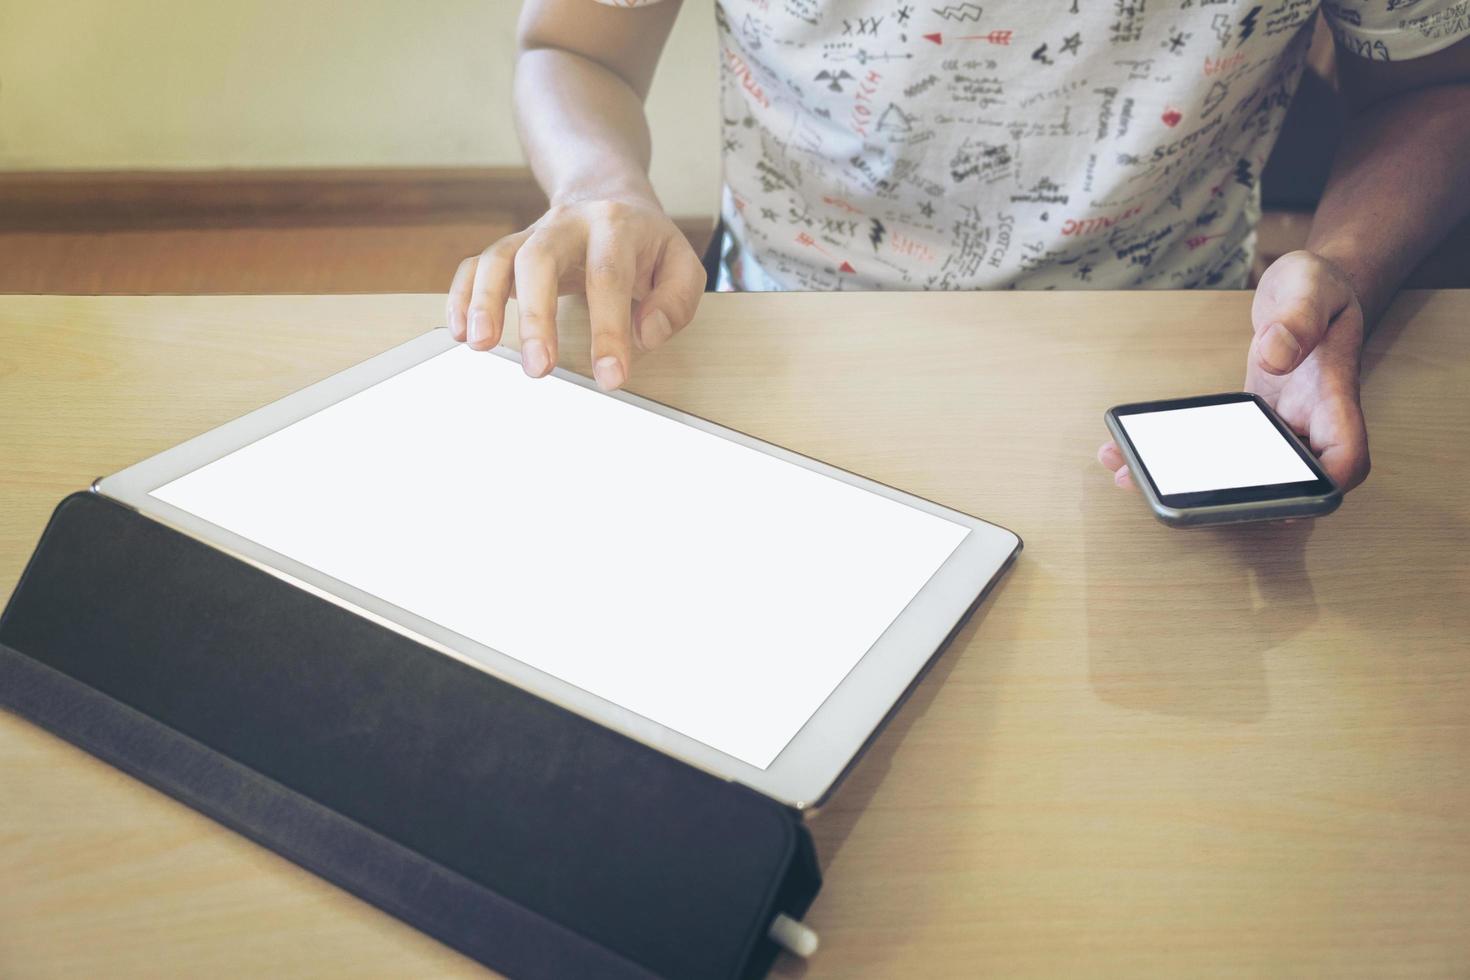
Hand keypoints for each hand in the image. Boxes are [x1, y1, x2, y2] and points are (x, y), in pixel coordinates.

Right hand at [446, 196, 706, 389]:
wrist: (608, 195)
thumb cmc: (645, 243)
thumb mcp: (680, 263)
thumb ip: (676, 300)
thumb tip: (646, 335)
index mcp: (615, 226)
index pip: (609, 278)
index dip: (609, 330)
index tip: (610, 376)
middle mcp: (567, 225)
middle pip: (540, 259)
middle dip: (537, 317)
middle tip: (539, 368)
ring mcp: (532, 234)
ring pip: (499, 258)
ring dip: (484, 301)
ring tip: (481, 344)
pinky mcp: (510, 248)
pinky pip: (475, 265)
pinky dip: (461, 296)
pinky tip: (461, 330)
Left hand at [1099, 250, 1370, 492]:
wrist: (1306, 290)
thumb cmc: (1320, 288)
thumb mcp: (1311, 285)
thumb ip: (1299, 317)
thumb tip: (1275, 354)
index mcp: (1334, 398)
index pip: (1344, 459)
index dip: (1322, 487)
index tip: (1282, 500)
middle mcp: (1309, 424)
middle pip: (1284, 484)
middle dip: (1229, 501)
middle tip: (1175, 495)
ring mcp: (1279, 429)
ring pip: (1244, 475)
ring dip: (1188, 483)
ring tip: (1128, 473)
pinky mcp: (1249, 424)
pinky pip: (1218, 450)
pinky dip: (1176, 455)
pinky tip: (1127, 449)